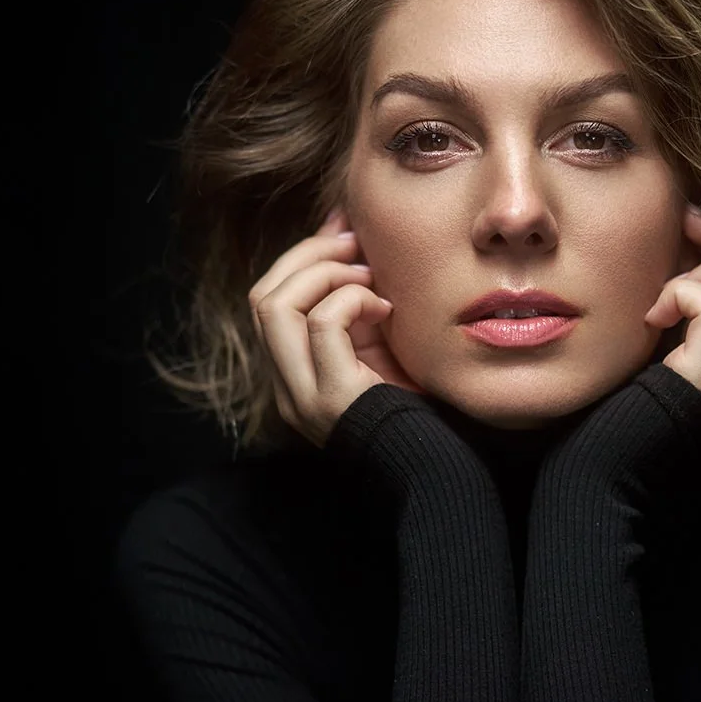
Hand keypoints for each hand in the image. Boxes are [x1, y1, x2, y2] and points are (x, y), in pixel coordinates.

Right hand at [248, 211, 428, 448]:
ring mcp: (305, 396)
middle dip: (308, 257)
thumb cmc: (420, 407)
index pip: (268, 302)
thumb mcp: (381, 347)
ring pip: (275, 306)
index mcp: (296, 375)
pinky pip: (322, 325)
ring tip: (369, 278)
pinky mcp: (333, 399)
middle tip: (355, 245)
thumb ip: (359, 304)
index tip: (343, 231)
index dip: (302, 257)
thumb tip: (350, 236)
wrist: (439, 470)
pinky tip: (386, 310)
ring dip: (325, 275)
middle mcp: (289, 388)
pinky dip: (352, 301)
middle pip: (261, 298)